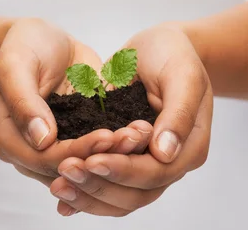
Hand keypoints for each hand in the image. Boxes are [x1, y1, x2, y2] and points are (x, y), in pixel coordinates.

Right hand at [0, 18, 151, 184]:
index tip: (106, 135)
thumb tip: (41, 139)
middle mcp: (31, 152)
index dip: (76, 151)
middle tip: (135, 137)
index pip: (43, 159)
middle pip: (68, 168)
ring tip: (142, 134)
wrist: (43, 39)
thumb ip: (24, 101)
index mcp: (8, 139)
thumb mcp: (15, 64)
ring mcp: (57, 148)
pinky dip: (120, 144)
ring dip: (117, 154)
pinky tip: (141, 132)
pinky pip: (99, 149)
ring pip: (87, 164)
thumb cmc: (23, 45)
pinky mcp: (78, 139)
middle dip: (103, 155)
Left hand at [50, 24, 212, 215]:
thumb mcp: (182, 75)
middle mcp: (169, 164)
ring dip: (88, 195)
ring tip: (57, 184)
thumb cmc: (174, 55)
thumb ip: (178, 113)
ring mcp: (147, 166)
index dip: (123, 170)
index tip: (91, 160)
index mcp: (190, 148)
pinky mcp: (126, 161)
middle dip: (99, 185)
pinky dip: (86, 196)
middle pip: (135, 195)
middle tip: (65, 169)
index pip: (155, 173)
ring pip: (119, 199)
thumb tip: (165, 153)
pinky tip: (62, 198)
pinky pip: (108, 187)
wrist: (161, 49)